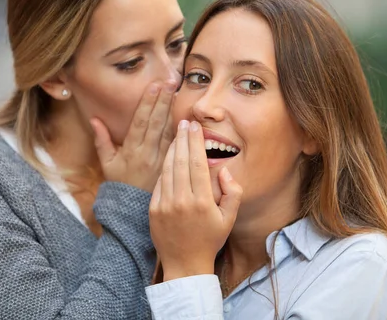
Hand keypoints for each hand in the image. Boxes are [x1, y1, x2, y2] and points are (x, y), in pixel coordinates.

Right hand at [90, 82, 175, 192]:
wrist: (133, 209)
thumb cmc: (120, 183)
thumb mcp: (107, 163)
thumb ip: (101, 140)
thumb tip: (94, 119)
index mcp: (131, 150)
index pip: (140, 122)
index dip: (147, 103)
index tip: (154, 86)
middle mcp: (147, 153)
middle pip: (156, 122)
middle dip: (163, 100)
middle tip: (170, 81)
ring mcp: (161, 159)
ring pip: (168, 131)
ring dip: (173, 110)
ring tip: (178, 91)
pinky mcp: (170, 165)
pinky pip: (176, 144)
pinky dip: (180, 129)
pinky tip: (184, 115)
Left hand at [149, 120, 242, 280]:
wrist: (184, 264)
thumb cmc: (210, 240)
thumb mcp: (229, 219)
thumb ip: (233, 193)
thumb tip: (225, 170)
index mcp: (202, 202)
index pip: (198, 164)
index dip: (196, 143)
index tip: (196, 127)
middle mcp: (182, 201)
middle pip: (181, 162)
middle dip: (183, 139)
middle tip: (185, 122)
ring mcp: (165, 205)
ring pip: (168, 169)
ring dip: (172, 149)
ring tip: (176, 133)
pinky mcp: (153, 209)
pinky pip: (159, 182)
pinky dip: (164, 167)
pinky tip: (168, 155)